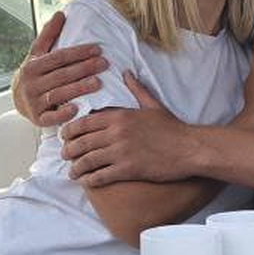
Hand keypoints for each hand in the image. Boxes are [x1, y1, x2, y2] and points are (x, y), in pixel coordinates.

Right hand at [15, 10, 107, 126]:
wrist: (17, 99)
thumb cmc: (34, 73)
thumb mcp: (37, 54)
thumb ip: (49, 35)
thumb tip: (60, 13)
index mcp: (32, 66)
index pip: (59, 57)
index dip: (79, 53)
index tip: (98, 49)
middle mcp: (31, 84)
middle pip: (61, 75)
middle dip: (84, 69)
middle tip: (104, 64)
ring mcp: (33, 102)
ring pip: (58, 94)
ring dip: (79, 89)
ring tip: (98, 83)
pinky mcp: (37, 119)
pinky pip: (51, 117)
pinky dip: (63, 114)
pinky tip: (77, 109)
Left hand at [62, 73, 194, 185]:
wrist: (189, 148)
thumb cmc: (172, 127)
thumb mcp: (152, 105)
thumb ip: (136, 89)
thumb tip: (126, 73)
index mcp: (120, 116)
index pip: (84, 122)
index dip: (69, 131)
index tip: (64, 136)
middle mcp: (117, 133)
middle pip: (82, 142)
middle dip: (68, 150)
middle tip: (64, 155)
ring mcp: (121, 152)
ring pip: (88, 161)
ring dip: (76, 168)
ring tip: (73, 172)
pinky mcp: (128, 170)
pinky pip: (101, 176)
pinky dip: (90, 180)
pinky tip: (86, 181)